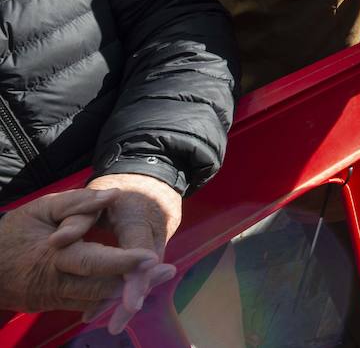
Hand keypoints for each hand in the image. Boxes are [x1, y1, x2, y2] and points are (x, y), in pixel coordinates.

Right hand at [0, 189, 158, 314]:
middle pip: (101, 288)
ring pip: (97, 300)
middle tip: (166, 271)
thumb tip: (113, 195)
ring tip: (158, 277)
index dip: (123, 262)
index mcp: (55, 256)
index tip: (150, 256)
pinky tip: (133, 285)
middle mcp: (57, 282)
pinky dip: (110, 296)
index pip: (94, 261)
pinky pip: (87, 303)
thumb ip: (80, 201)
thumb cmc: (16, 230)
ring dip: (127, 291)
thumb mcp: (43, 207)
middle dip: (135, 282)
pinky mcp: (56, 303)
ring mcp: (56, 297)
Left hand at [73, 173, 182, 332]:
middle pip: (147, 271)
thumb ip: (78, 216)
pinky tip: (115, 303)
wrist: (152, 175)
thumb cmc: (118, 186)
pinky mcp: (158, 244)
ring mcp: (161, 238)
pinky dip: (131, 285)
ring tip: (112, 321)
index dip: (136, 280)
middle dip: (131, 298)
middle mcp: (156, 230)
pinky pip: (145, 270)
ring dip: (129, 296)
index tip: (130, 304)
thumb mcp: (98, 195)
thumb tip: (56, 242)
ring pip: (147, 274)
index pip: (140, 253)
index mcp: (140, 217)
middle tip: (114, 325)